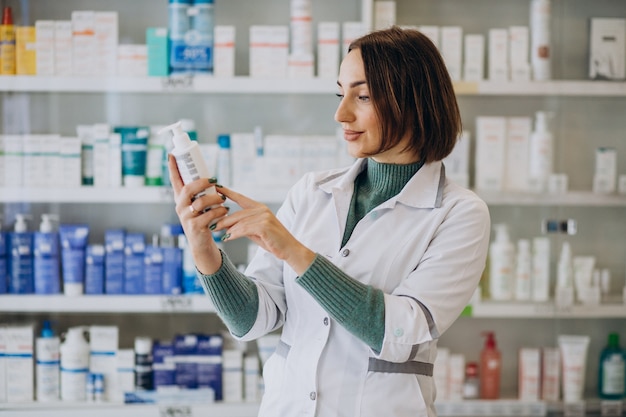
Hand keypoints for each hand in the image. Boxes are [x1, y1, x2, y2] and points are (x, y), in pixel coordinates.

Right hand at [168, 154, 228, 274]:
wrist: (201, 243)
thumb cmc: (202, 220)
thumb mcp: (198, 205)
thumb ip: (200, 193)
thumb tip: (211, 178)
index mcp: (180, 199)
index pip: (174, 180)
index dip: (172, 167)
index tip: (171, 154)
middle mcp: (180, 207)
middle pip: (188, 189)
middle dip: (202, 182)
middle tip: (214, 180)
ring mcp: (186, 217)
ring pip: (200, 202)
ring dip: (215, 199)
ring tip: (222, 200)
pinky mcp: (195, 227)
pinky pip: (209, 215)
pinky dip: (219, 212)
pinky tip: (224, 211)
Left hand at [212, 185, 315, 275]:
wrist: (289, 249)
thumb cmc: (273, 241)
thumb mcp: (256, 232)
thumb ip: (244, 226)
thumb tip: (227, 226)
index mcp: (260, 208)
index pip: (241, 198)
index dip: (228, 192)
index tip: (216, 188)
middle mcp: (262, 210)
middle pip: (237, 213)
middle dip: (223, 220)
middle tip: (211, 225)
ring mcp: (264, 217)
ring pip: (239, 222)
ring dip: (227, 229)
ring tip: (218, 233)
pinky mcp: (264, 226)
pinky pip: (244, 229)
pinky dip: (234, 234)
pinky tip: (227, 238)